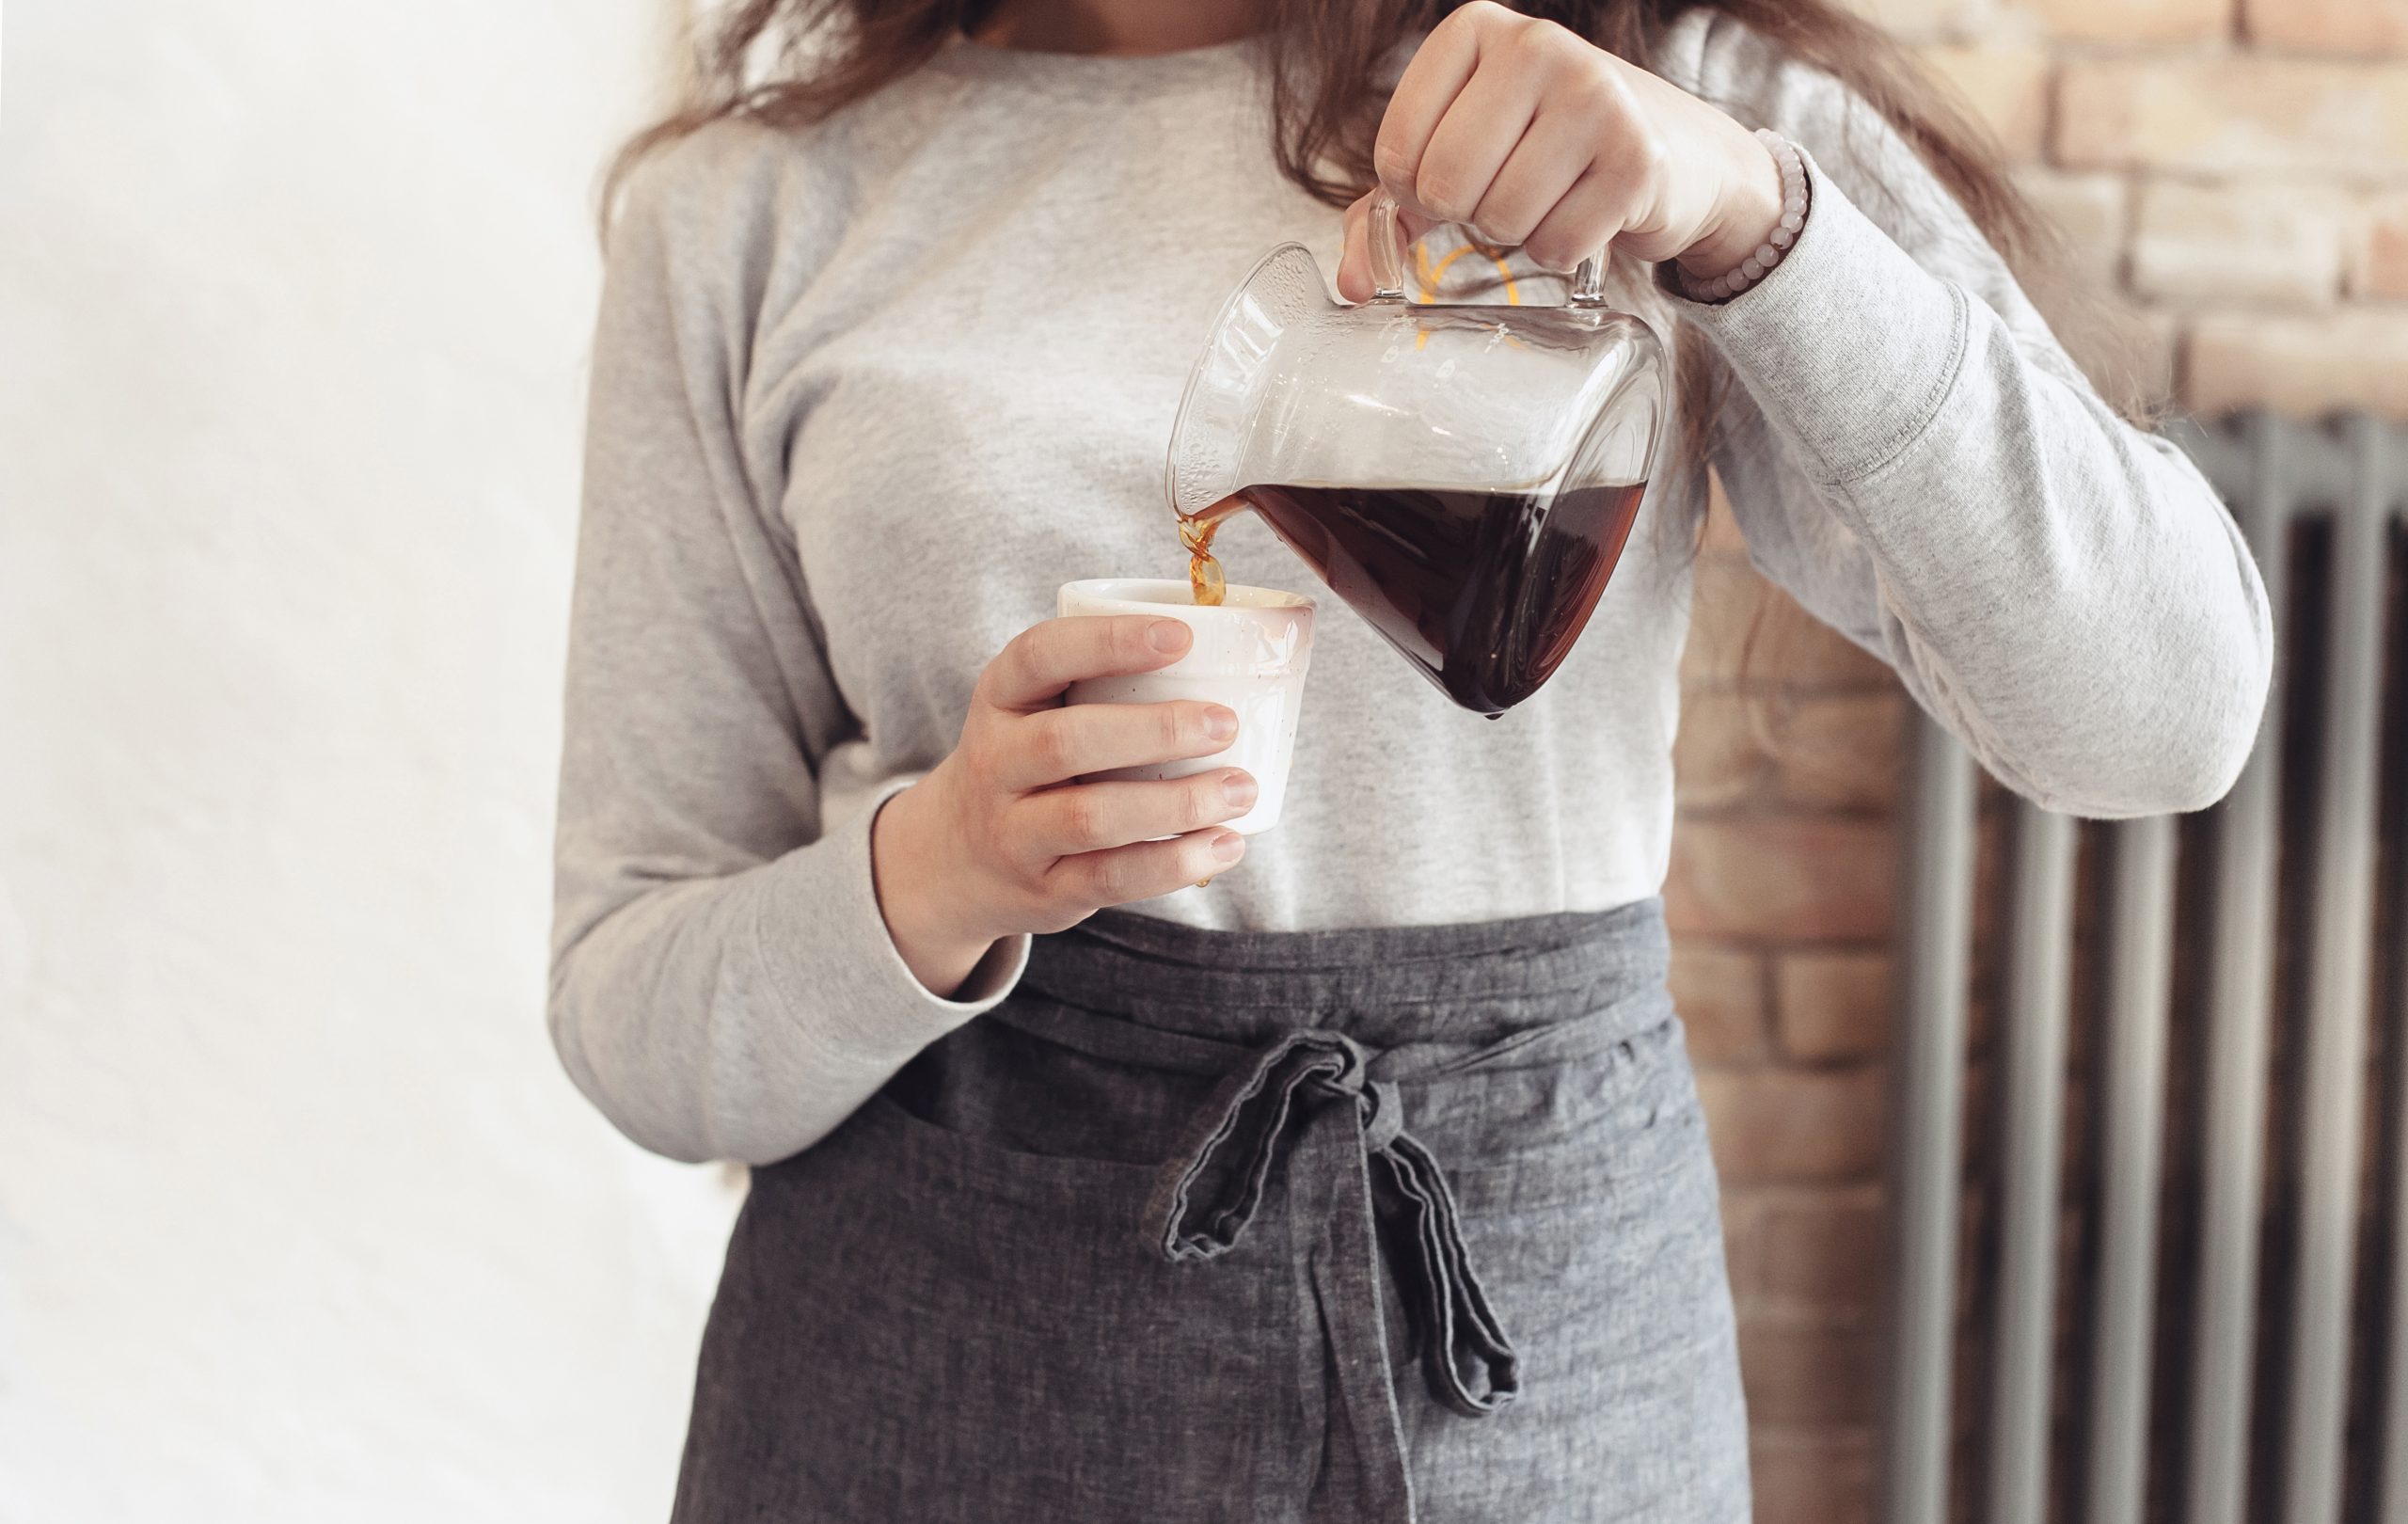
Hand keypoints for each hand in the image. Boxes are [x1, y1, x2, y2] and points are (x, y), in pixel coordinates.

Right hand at [870, 615, 1254, 996]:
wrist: (958, 860)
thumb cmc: (1030, 765)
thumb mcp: (1034, 712)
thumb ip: (1100, 686)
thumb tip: (1230, 660)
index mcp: (999, 700)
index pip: (1040, 655)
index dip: (1109, 642)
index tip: (1182, 636)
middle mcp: (995, 764)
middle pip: (1066, 742)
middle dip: (1155, 731)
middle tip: (1224, 723)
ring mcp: (1014, 833)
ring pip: (1091, 817)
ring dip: (1176, 803)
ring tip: (1240, 788)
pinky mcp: (1045, 890)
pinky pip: (1112, 877)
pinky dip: (1175, 862)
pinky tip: (1225, 844)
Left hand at [1334, 1, 1783, 301]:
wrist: (1676, 153)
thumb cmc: (1544, 149)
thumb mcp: (1457, 156)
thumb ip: (1386, 214)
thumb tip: (1354, 283)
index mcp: (1476, 30)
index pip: (1397, 150)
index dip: (1413, 191)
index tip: (1451, 177)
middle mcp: (1537, 45)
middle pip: (1446, 185)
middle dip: (1467, 213)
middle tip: (1503, 191)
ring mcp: (1594, 96)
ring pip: (1501, 218)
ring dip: (1517, 232)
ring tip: (1549, 195)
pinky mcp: (1636, 158)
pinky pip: (1557, 244)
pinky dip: (1563, 250)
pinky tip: (1585, 212)